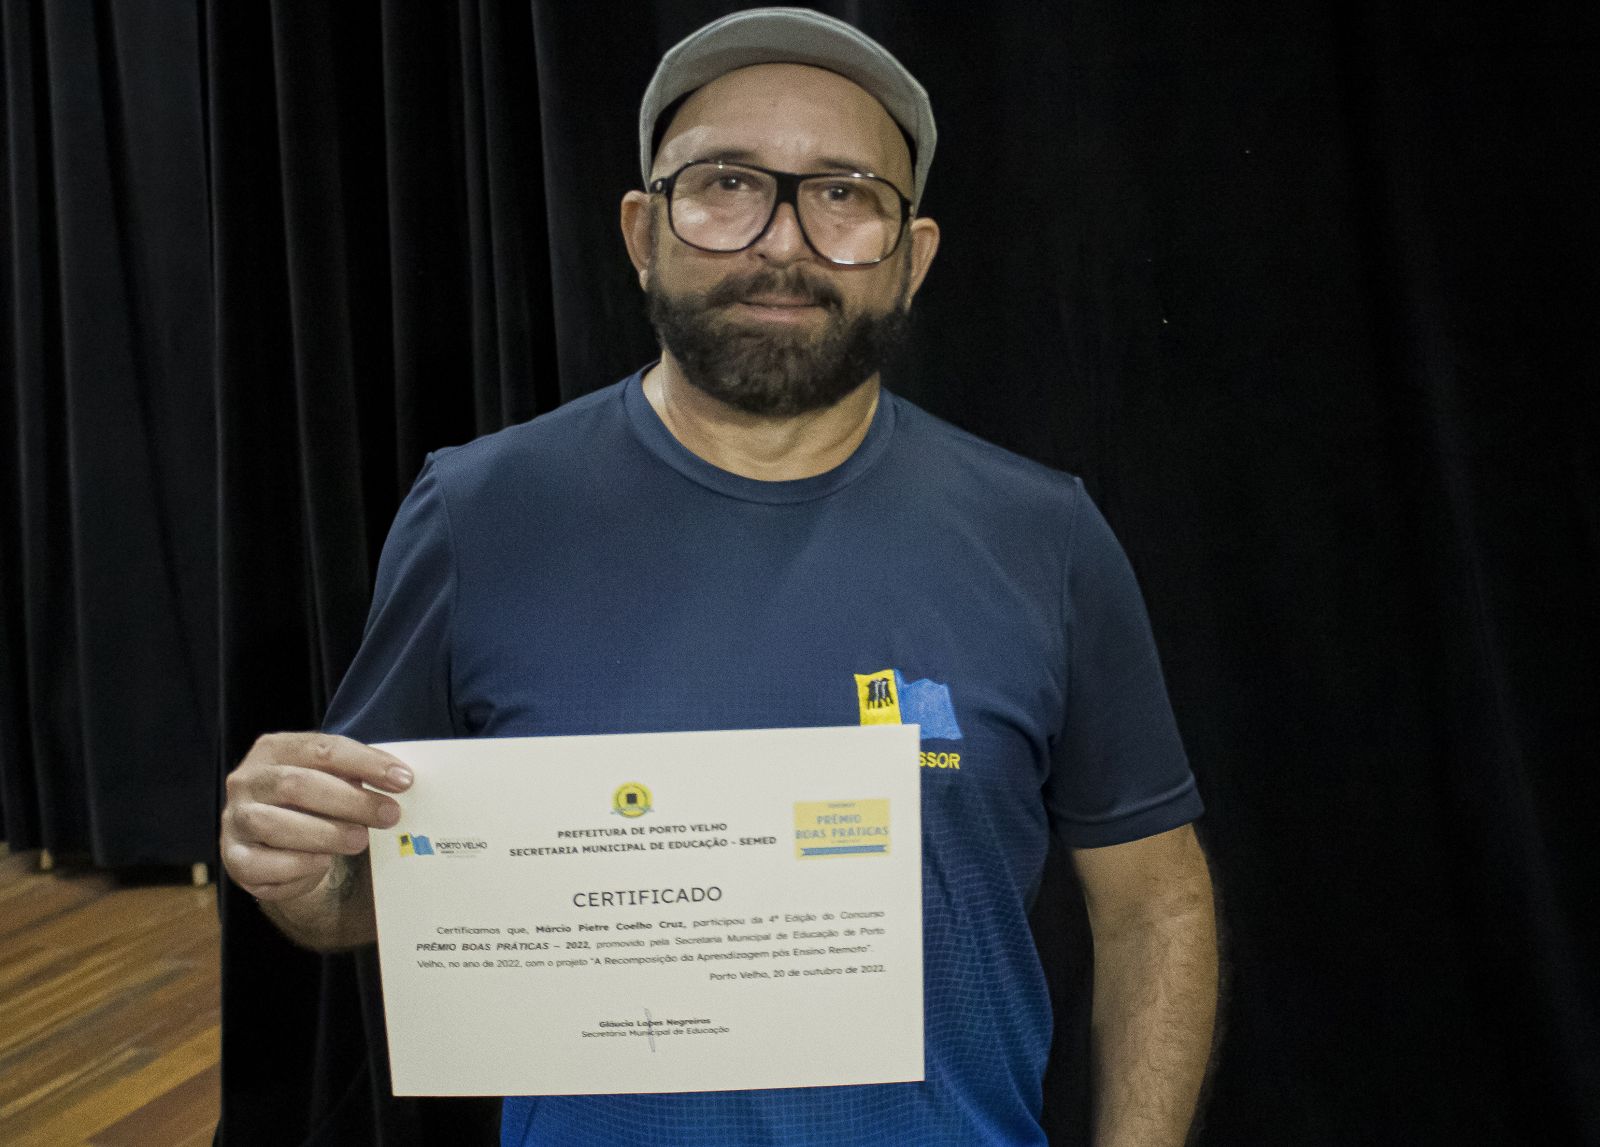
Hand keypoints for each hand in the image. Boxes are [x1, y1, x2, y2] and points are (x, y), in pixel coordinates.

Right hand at [221, 732, 411, 902]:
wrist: (277, 846)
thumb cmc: (314, 804)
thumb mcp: (333, 780)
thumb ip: (357, 776)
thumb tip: (401, 780)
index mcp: (274, 749)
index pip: (322, 748)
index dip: (366, 763)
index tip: (404, 780)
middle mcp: (248, 780)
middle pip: (299, 785)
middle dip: (351, 801)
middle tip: (389, 815)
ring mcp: (235, 818)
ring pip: (277, 825)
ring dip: (327, 834)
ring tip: (361, 840)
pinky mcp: (234, 857)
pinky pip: (262, 864)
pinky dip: (297, 865)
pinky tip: (323, 863)